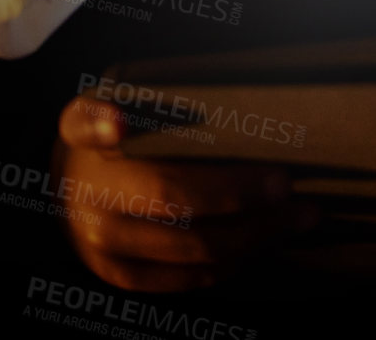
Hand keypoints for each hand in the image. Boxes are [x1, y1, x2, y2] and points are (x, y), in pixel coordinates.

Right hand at [54, 94, 317, 291]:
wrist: (76, 186)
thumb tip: (188, 108)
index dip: (101, 124)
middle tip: (288, 185)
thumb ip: (144, 100)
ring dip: (254, 235)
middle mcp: (85, 192)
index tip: (121, 123)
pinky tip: (267, 241)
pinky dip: (233, 261)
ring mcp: (99, 242)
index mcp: (83, 133)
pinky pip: (186, 277)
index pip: (85, 124)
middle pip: (171, 198)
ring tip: (300, 216)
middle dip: (239, 195)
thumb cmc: (124, 132)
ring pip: (190, 247)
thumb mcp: (121, 99)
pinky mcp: (120, 275)